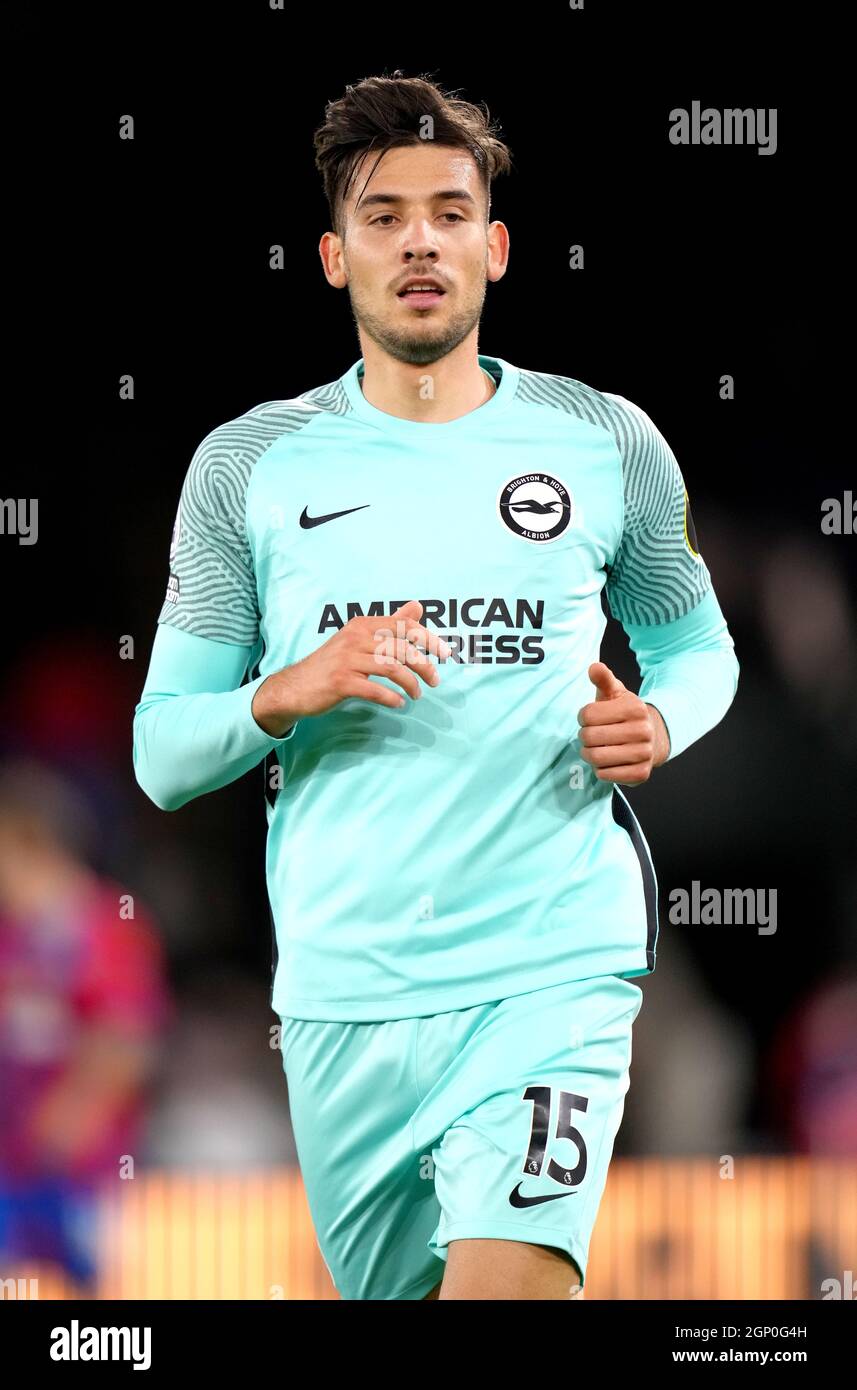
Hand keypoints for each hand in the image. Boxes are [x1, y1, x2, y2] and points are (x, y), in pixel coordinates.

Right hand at [252, 600, 450, 733]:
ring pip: (391, 668)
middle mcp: (355, 638)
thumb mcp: (360, 639)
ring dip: (410, 684)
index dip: (429, 638)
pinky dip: (391, 697)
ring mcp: (346, 660)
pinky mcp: (340, 682)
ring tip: (416, 694)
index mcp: (363, 625)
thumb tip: (418, 607)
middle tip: (434, 681)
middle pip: (401, 648)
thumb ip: (390, 624)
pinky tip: (398, 703)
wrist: (295, 686)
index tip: (446, 653)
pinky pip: (374, 689)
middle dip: (424, 666)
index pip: (404, 626)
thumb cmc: (333, 663)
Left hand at [577, 661, 669, 784]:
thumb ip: (603, 679)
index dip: (583, 717)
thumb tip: (594, 667)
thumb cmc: (625, 714)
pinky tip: (607, 761)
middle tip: (590, 736)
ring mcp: (644, 754)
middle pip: (589, 737)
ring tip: (595, 749)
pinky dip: (600, 769)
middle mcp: (643, 731)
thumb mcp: (615, 694)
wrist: (653, 738)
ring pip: (596, 757)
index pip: (587, 715)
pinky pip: (605, 775)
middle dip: (584, 737)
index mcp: (635, 708)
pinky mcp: (641, 773)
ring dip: (589, 754)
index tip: (589, 719)